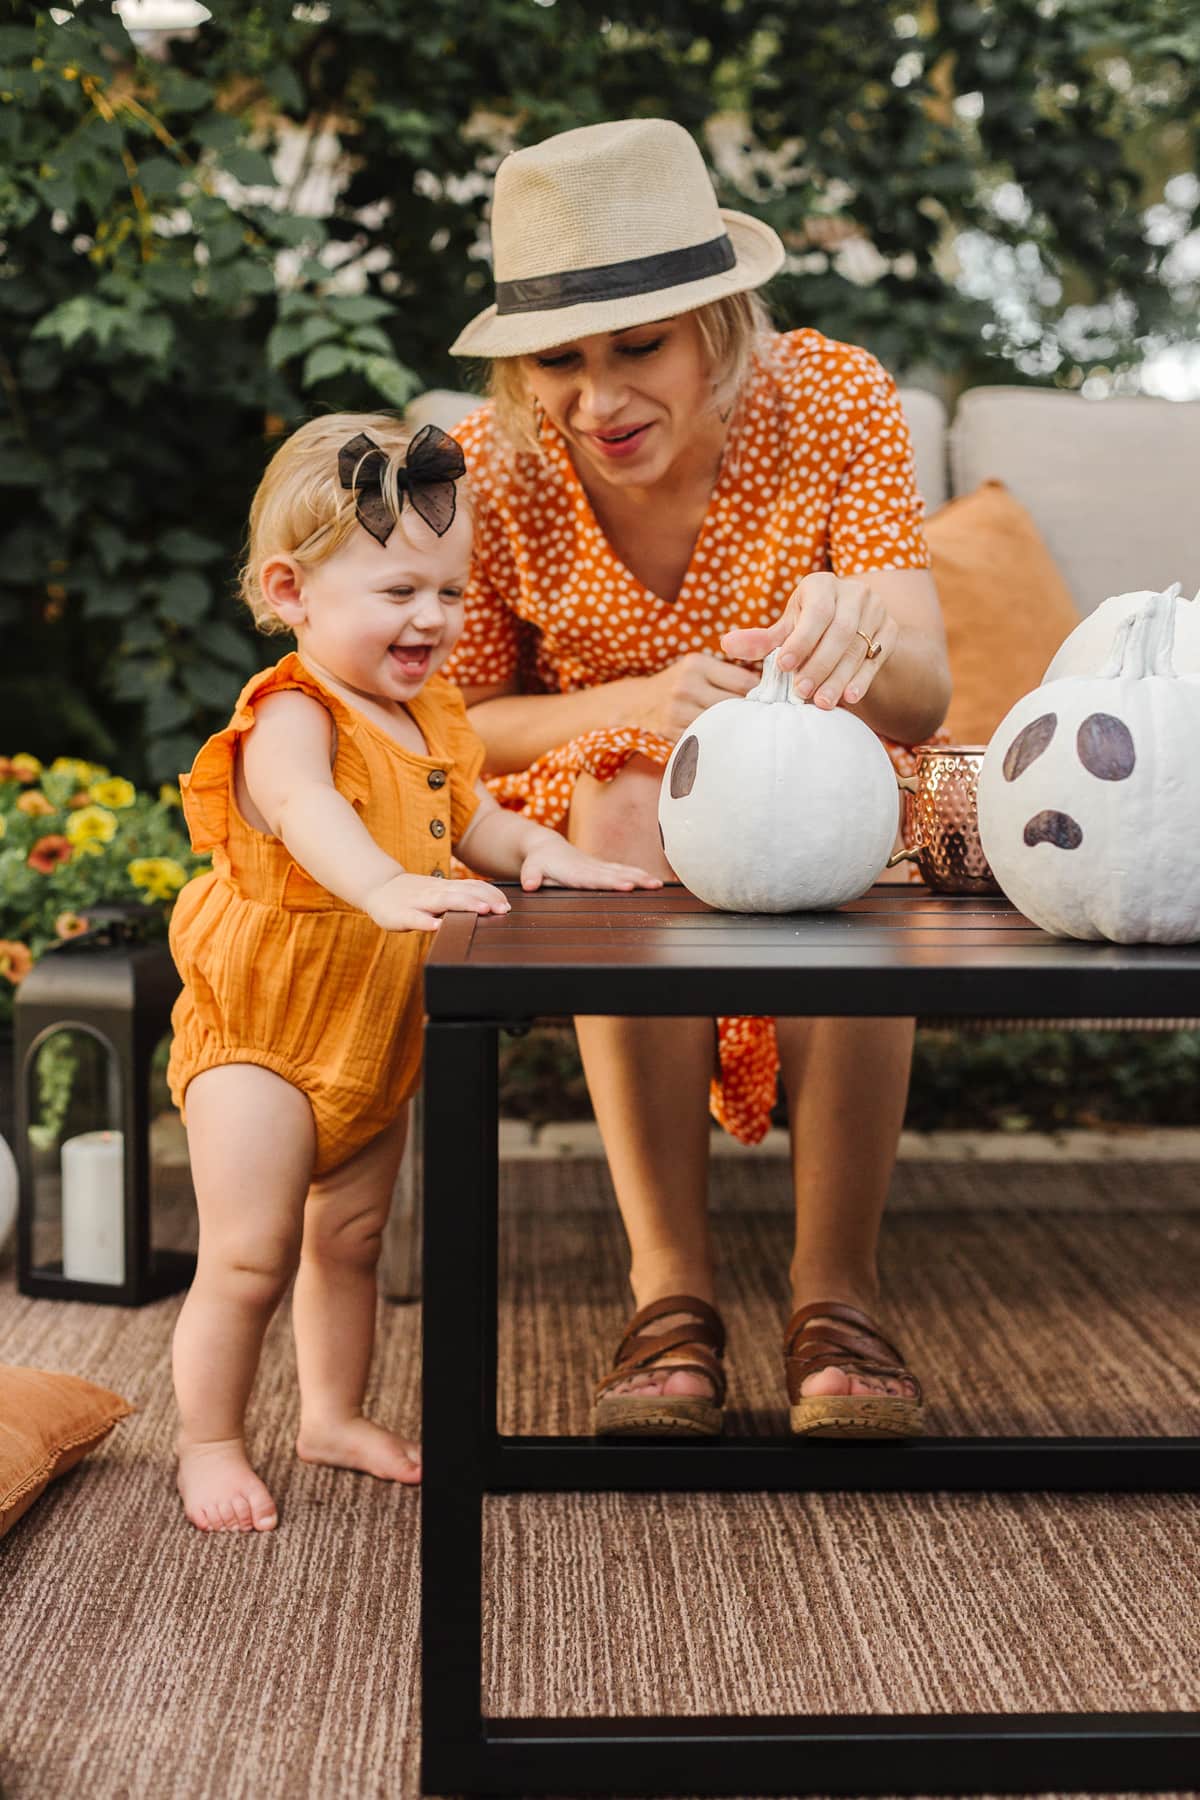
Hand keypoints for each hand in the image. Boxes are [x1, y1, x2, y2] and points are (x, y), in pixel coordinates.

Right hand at [362, 872, 510, 932]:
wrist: (378, 886)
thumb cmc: (413, 894)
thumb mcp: (439, 893)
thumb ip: (459, 897)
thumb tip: (490, 906)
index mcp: (445, 888)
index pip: (472, 886)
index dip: (491, 894)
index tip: (508, 905)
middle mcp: (435, 892)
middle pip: (463, 892)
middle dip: (485, 899)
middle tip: (503, 909)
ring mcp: (418, 902)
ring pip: (444, 901)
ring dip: (465, 905)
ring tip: (483, 911)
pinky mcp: (401, 914)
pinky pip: (415, 917)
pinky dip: (426, 921)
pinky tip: (437, 926)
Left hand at [518, 838, 662, 893]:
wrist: (545, 846)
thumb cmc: (538, 861)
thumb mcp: (531, 868)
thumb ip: (531, 876)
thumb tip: (529, 885)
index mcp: (576, 872)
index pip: (596, 879)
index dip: (612, 883)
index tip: (627, 886)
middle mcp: (590, 868)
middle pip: (616, 875)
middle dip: (635, 880)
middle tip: (653, 885)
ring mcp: (598, 867)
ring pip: (623, 871)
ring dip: (641, 877)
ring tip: (658, 884)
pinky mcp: (602, 867)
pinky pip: (623, 870)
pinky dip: (638, 874)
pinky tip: (652, 880)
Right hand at [626, 652, 759, 740]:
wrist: (634, 706)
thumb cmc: (675, 686)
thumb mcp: (695, 668)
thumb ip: (727, 674)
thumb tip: (770, 685)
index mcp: (696, 665)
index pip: (744, 682)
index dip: (761, 695)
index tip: (772, 704)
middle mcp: (686, 686)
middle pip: (736, 705)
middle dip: (752, 715)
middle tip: (767, 723)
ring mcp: (678, 712)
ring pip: (724, 726)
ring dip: (739, 732)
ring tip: (752, 736)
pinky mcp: (673, 734)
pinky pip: (707, 740)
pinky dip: (720, 743)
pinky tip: (729, 746)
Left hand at [721, 574, 896, 710]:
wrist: (852, 625)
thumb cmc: (808, 627)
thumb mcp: (786, 629)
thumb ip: (760, 640)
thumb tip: (727, 645)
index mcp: (822, 584)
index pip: (815, 612)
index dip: (800, 640)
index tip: (783, 666)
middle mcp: (854, 592)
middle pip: (840, 631)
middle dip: (819, 664)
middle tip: (801, 692)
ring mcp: (876, 611)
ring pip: (859, 647)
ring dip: (839, 677)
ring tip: (822, 702)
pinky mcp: (890, 631)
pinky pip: (878, 657)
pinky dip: (863, 678)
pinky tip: (850, 697)